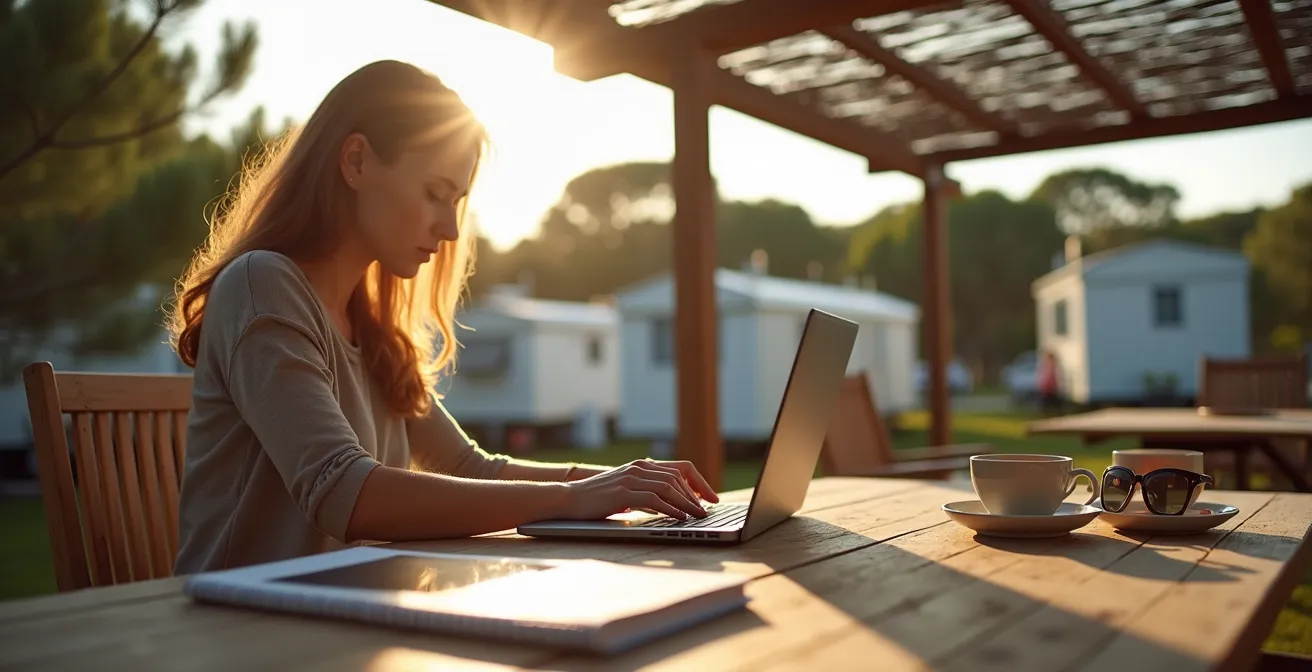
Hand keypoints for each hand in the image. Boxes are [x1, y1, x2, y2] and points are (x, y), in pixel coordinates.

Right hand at [558, 459, 718, 520]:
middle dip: (697, 494)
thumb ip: (647, 491)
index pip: (680, 468)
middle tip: (708, 510)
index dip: (699, 482)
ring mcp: (631, 478)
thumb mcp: (626, 490)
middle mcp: (639, 468)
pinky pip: (655, 499)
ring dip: (687, 503)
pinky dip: (671, 508)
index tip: (711, 497)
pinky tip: (680, 517)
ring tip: (699, 516)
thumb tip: (672, 504)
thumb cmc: (598, 498)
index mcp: (642, 465)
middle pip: (678, 477)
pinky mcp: (624, 492)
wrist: (570, 498)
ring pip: (669, 487)